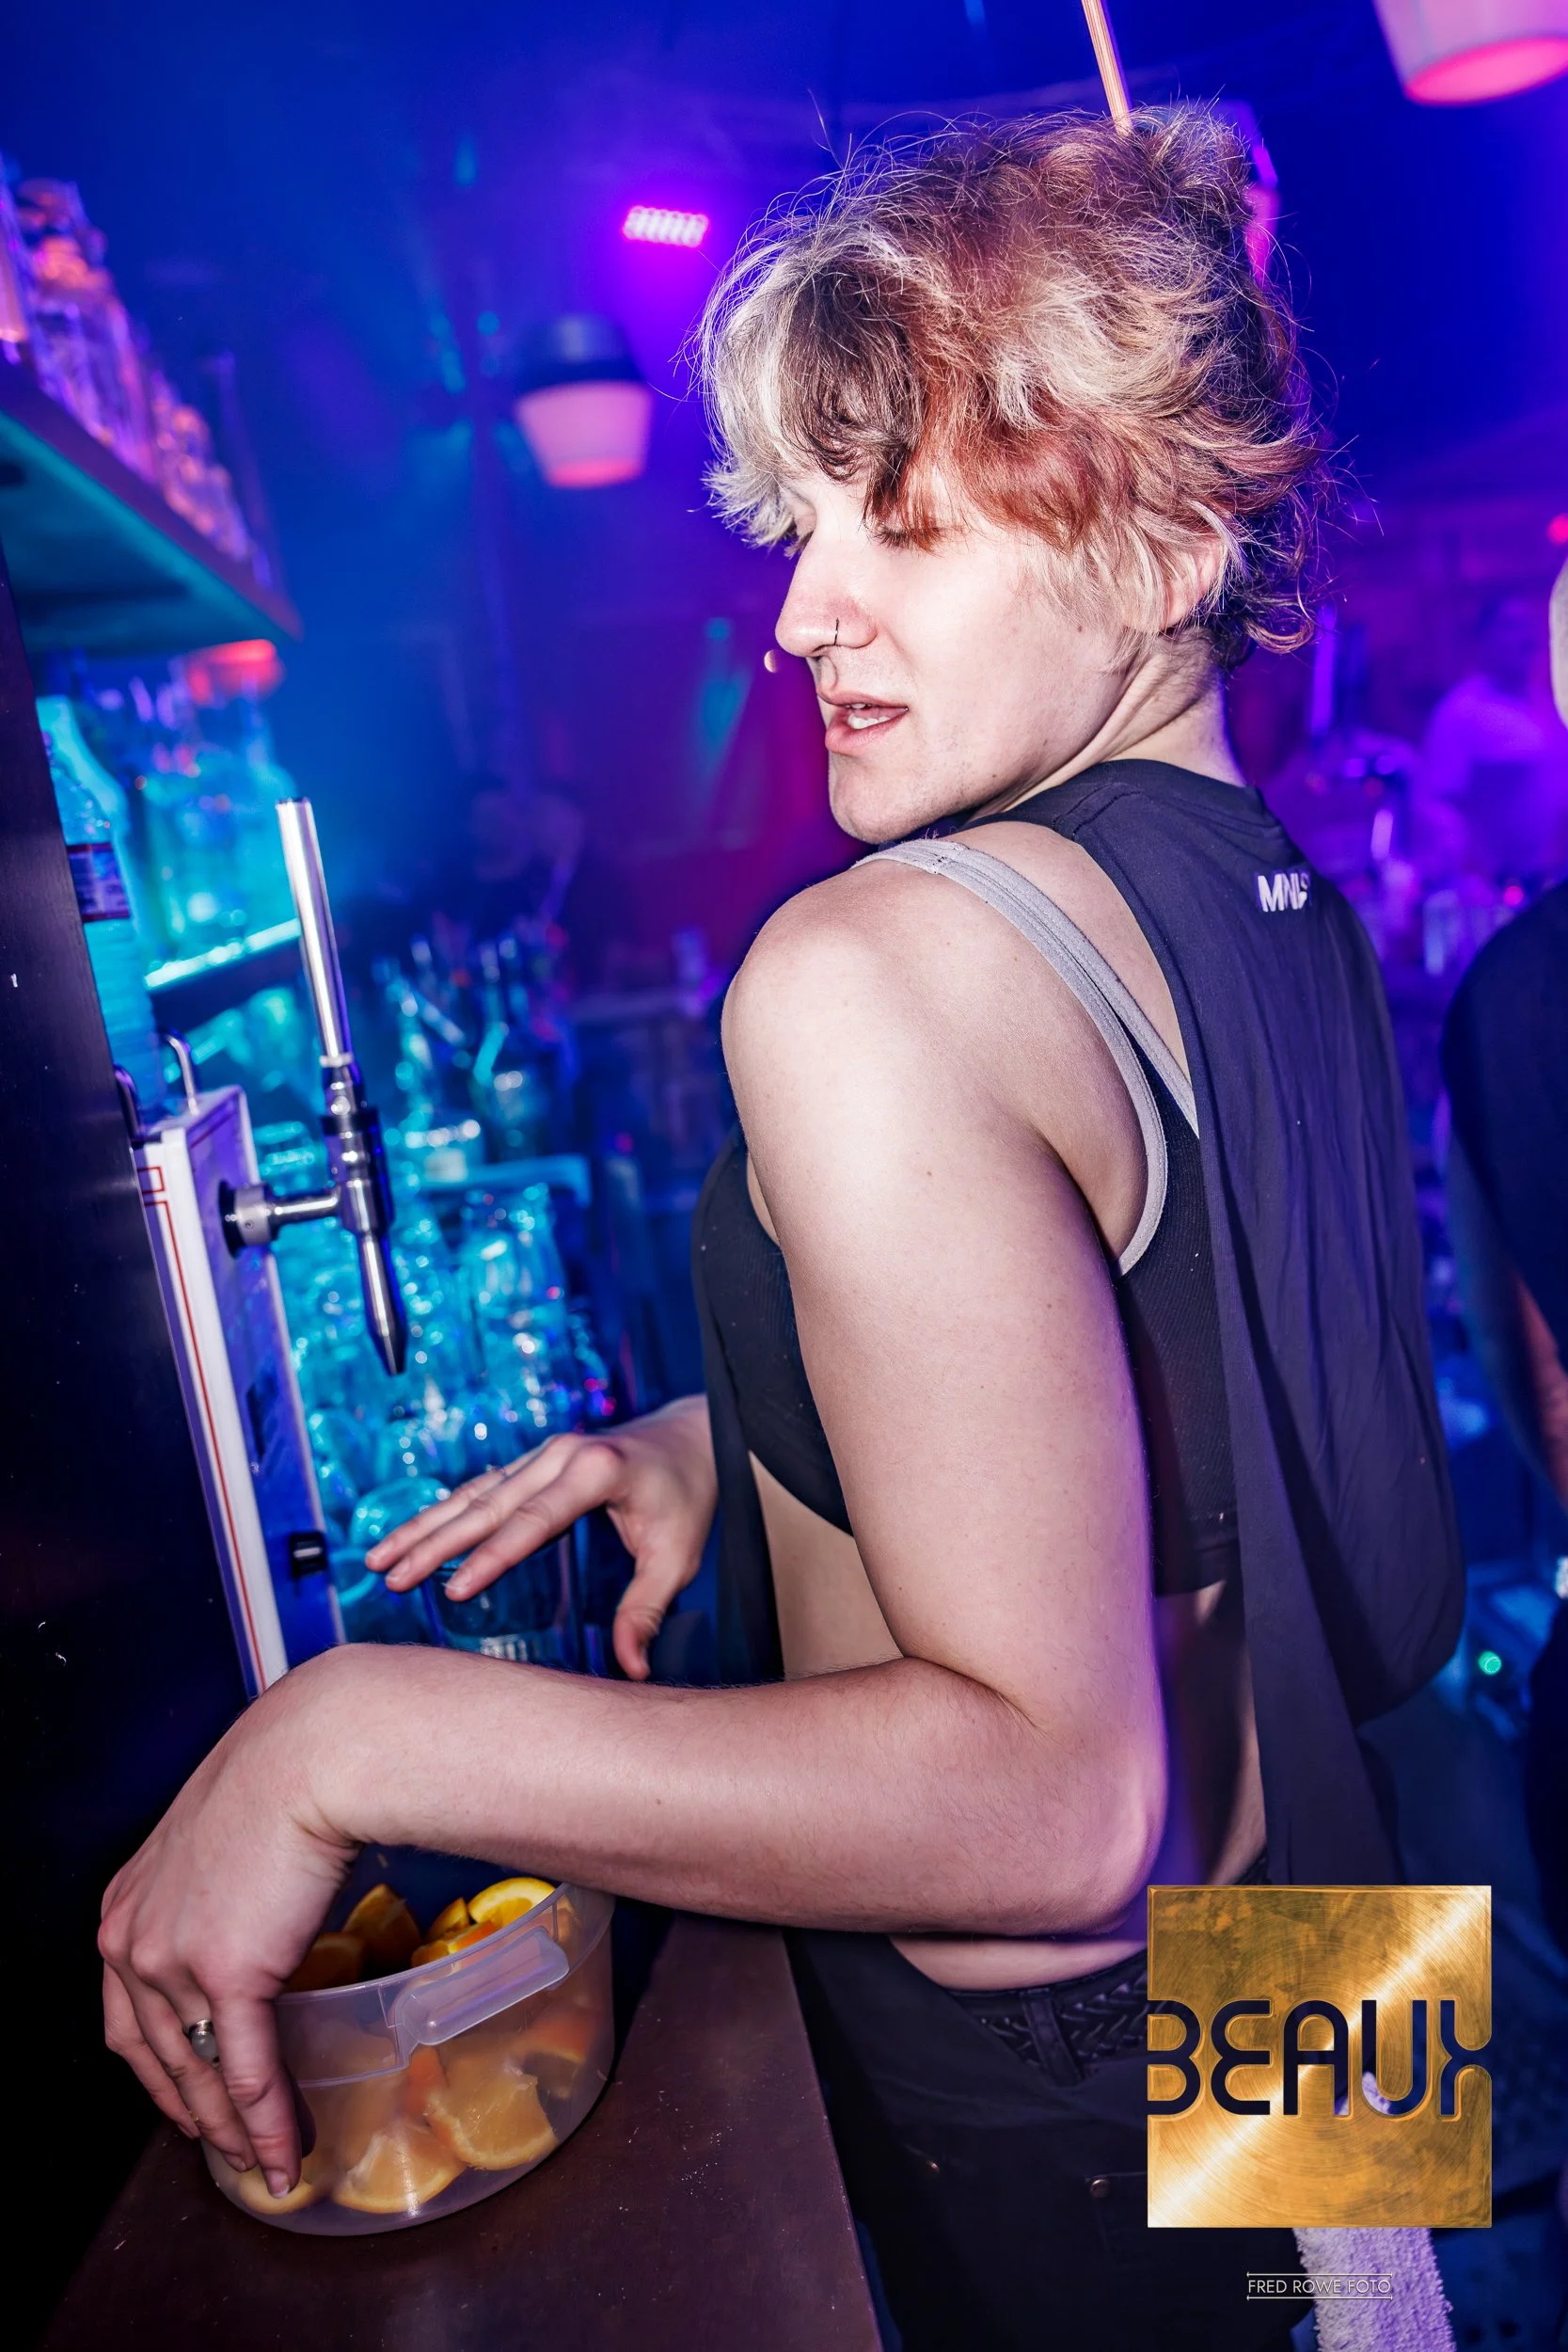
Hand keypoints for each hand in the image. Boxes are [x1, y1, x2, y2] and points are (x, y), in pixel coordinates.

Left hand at [98, 1653, 359, 2194]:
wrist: (313, 1752)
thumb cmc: (284, 1773)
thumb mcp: (219, 1838)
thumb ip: (217, 1889)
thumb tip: (258, 1915)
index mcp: (124, 1906)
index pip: (125, 2018)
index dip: (159, 2071)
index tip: (187, 2100)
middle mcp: (132, 1940)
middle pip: (158, 2057)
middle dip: (193, 2112)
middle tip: (226, 2147)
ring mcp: (174, 1962)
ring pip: (202, 2074)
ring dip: (234, 2132)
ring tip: (263, 2165)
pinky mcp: (228, 1975)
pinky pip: (248, 2069)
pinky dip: (268, 2123)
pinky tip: (286, 2153)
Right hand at [367, 1396, 716, 1678]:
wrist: (691, 1436)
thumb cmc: (687, 1496)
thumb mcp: (678, 1557)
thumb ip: (648, 1611)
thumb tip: (631, 1670)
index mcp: (596, 1471)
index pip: (533, 1520)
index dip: (492, 1557)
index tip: (454, 1591)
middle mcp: (561, 1455)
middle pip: (487, 1503)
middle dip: (433, 1542)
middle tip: (389, 1576)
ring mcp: (544, 1454)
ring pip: (473, 1492)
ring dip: (424, 1525)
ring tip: (378, 1559)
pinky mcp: (535, 1462)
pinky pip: (482, 1488)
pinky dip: (443, 1512)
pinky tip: (411, 1536)